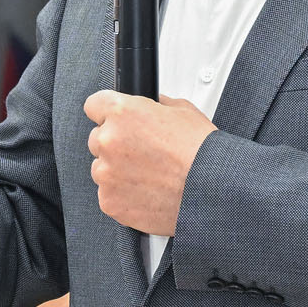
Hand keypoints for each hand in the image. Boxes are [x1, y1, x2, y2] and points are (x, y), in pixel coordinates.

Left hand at [83, 91, 216, 235]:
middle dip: (116, 144)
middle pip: (97, 138)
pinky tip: (148, 191)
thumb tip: (152, 105)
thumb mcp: (183, 111)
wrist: (213, 190)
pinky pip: (109, 194)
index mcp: (122, 113)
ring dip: (118, 170)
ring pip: (102, 168)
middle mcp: (109, 142)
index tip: (114, 119)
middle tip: (143, 152)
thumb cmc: (202, 152)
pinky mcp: (110, 201)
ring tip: (150, 175)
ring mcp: (107, 174)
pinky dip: (123, 194)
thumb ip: (156, 105)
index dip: (107, 112)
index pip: (94, 104)